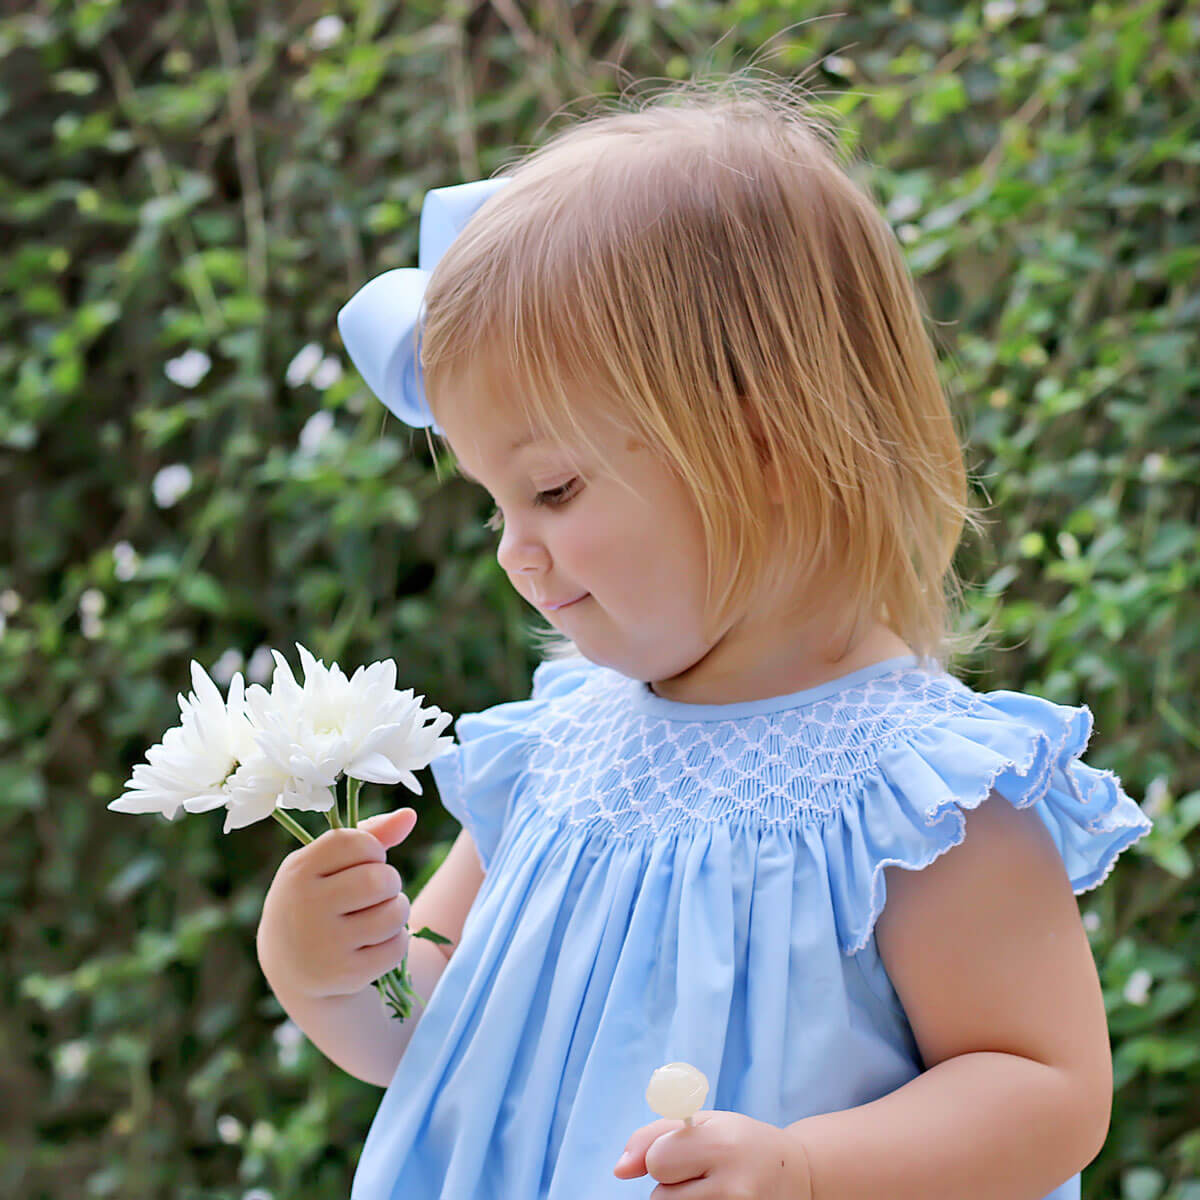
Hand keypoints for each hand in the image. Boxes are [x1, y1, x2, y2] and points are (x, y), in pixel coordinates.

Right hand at [256, 808, 417, 1000]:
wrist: (291, 967)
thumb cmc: (318, 899)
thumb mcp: (327, 865)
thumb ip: (369, 835)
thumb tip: (409, 816)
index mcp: (298, 871)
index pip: (356, 842)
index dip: (372, 849)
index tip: (364, 862)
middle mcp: (305, 907)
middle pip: (381, 879)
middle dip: (390, 882)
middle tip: (377, 891)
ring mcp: (324, 944)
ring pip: (394, 913)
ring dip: (397, 911)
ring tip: (379, 914)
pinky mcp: (344, 974)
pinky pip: (397, 947)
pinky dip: (396, 941)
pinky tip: (376, 942)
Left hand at [613, 1110, 811, 1198]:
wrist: (796, 1175)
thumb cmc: (740, 1142)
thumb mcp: (703, 1122)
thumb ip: (653, 1136)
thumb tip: (619, 1170)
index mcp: (722, 1146)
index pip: (657, 1162)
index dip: (663, 1155)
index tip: (686, 1152)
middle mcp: (733, 1188)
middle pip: (661, 1197)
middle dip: (673, 1184)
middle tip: (704, 1172)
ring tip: (713, 1189)